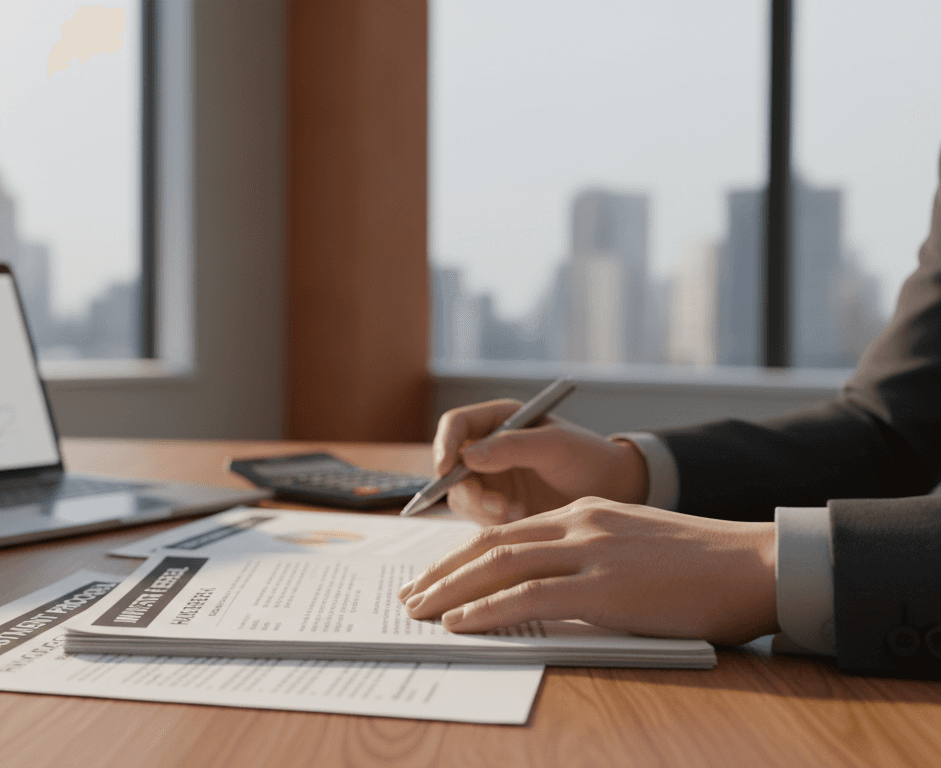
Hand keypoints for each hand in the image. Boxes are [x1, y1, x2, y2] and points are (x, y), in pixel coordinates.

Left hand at [395, 498, 777, 645]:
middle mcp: (581, 523)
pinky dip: (487, 608)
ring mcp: (592, 552)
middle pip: (491, 545)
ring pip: (499, 566)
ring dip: (451, 590)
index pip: (507, 532)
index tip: (434, 576)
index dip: (463, 556)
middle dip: (442, 572)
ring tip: (418, 611)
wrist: (758, 566)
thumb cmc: (703, 568)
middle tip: (409, 595)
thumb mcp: (635, 549)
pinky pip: (529, 596)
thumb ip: (590, 559)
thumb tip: (549, 591)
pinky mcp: (606, 587)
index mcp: (586, 512)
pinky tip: (460, 621)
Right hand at [434, 399, 648, 524]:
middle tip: (494, 505)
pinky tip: (521, 518)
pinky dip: (493, 522)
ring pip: (460, 495)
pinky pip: (477, 517)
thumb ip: (513, 446)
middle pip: (450, 465)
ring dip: (480, 508)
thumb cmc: (589, 458)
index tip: (445, 469)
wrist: (616, 492)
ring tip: (514, 513)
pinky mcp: (497, 507)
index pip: (455, 425)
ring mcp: (491, 479)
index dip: (444, 444)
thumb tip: (468, 456)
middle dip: (465, 488)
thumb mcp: (556, 446)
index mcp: (499, 420)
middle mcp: (488, 448)